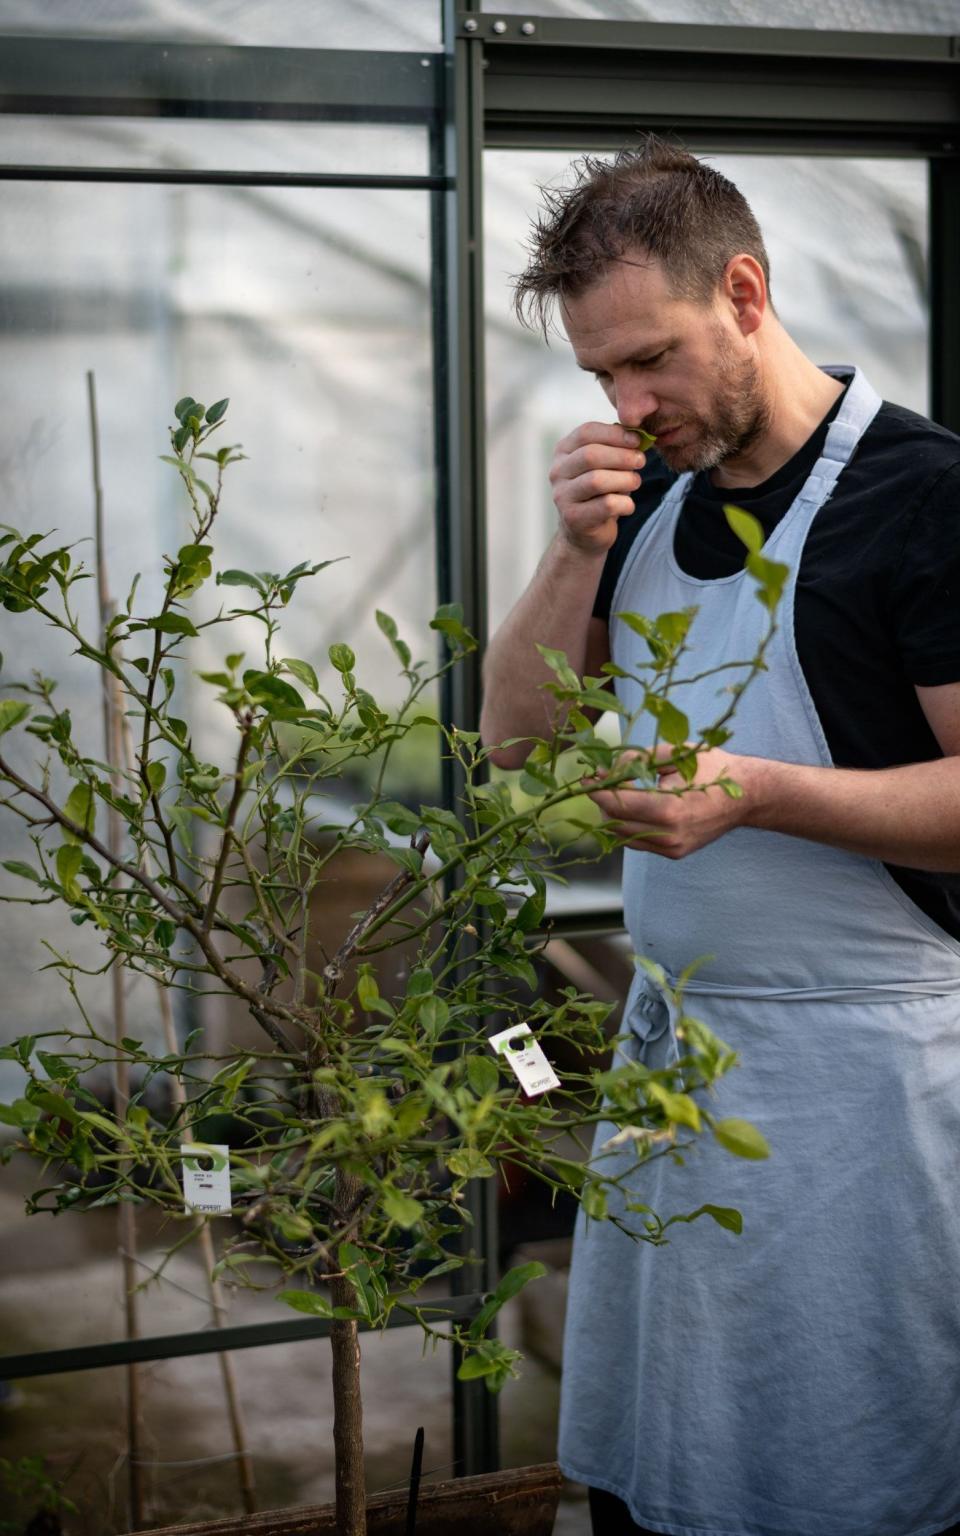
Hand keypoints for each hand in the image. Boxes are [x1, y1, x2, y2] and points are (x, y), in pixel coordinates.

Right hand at [549, 421, 647, 555]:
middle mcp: (557, 471)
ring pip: (597, 480)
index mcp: (563, 451)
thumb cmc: (600, 491)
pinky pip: (606, 505)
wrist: (585, 531)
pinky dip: (625, 504)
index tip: (637, 440)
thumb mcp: (605, 464)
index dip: (615, 434)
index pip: (586, 432)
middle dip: (622, 456)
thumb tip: (639, 436)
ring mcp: (562, 496)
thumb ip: (616, 447)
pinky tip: (627, 505)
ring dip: (625, 479)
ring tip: (635, 482)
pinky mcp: (573, 518)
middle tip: (641, 461)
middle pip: (591, 455)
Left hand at [585, 745, 753, 858]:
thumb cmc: (710, 767)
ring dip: (614, 815)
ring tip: (619, 791)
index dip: (597, 790)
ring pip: (623, 836)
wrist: (746, 795)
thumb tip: (607, 769)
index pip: (616, 804)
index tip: (588, 776)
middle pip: (614, 823)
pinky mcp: (675, 853)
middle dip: (603, 801)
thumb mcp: (673, 754)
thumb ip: (636, 760)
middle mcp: (668, 835)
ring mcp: (672, 848)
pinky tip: (636, 806)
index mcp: (668, 809)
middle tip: (603, 780)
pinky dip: (630, 825)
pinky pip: (639, 842)